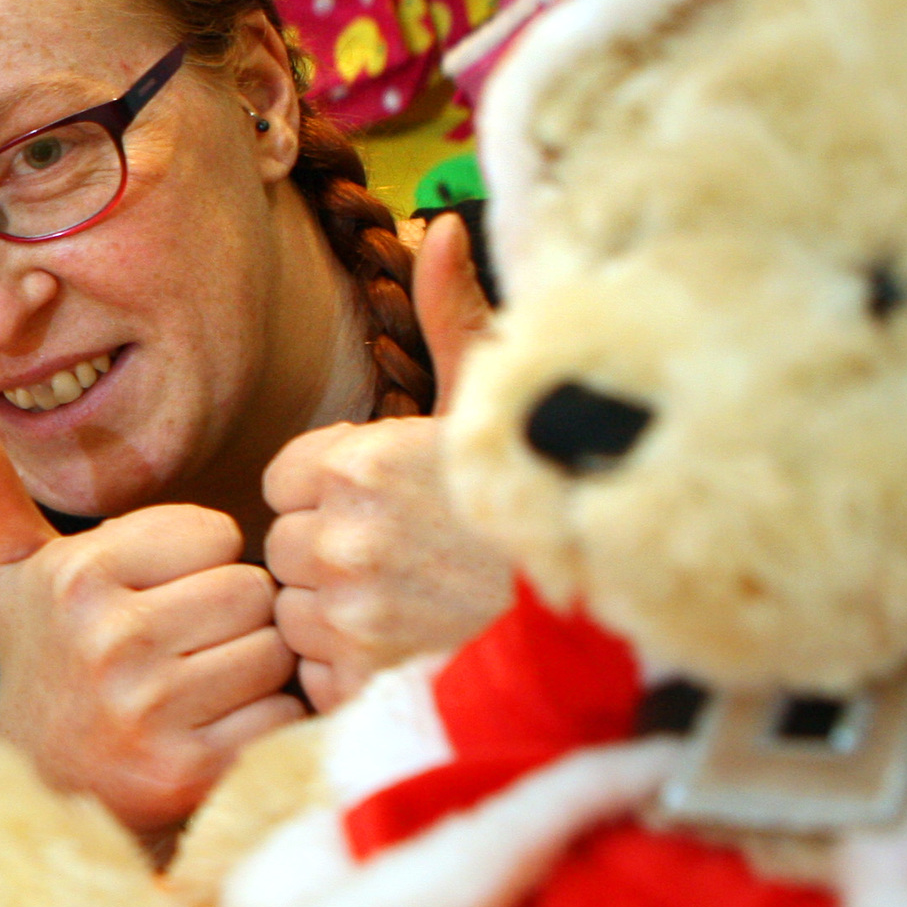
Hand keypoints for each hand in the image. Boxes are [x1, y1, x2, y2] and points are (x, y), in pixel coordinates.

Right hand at [0, 408, 301, 842]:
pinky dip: (261, 727)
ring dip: (252, 673)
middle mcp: (109, 639)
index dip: (199, 564)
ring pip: (272, 654)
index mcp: (77, 576)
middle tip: (187, 648)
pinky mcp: (187, 770)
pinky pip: (278, 717)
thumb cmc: (41, 663)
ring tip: (200, 689)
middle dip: (232, 618)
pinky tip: (213, 733)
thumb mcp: (10, 576)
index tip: (161, 595)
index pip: (215, 532)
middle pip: (250, 591)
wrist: (34, 790)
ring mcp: (149, 709)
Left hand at [264, 215, 517, 710]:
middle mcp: (342, 538)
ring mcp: (353, 616)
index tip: (391, 497)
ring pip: (294, 614)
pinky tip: (413, 647)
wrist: (621, 608)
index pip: (285, 479)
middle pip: (284, 547)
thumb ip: (450, 315)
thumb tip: (434, 223)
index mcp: (358, 462)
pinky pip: (318, 675)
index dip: (332, 488)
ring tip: (416, 601)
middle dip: (331, 549)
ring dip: (337, 613)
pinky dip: (352, 670)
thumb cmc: (558, 492)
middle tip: (411, 553)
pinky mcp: (366, 683)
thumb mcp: (501, 394)